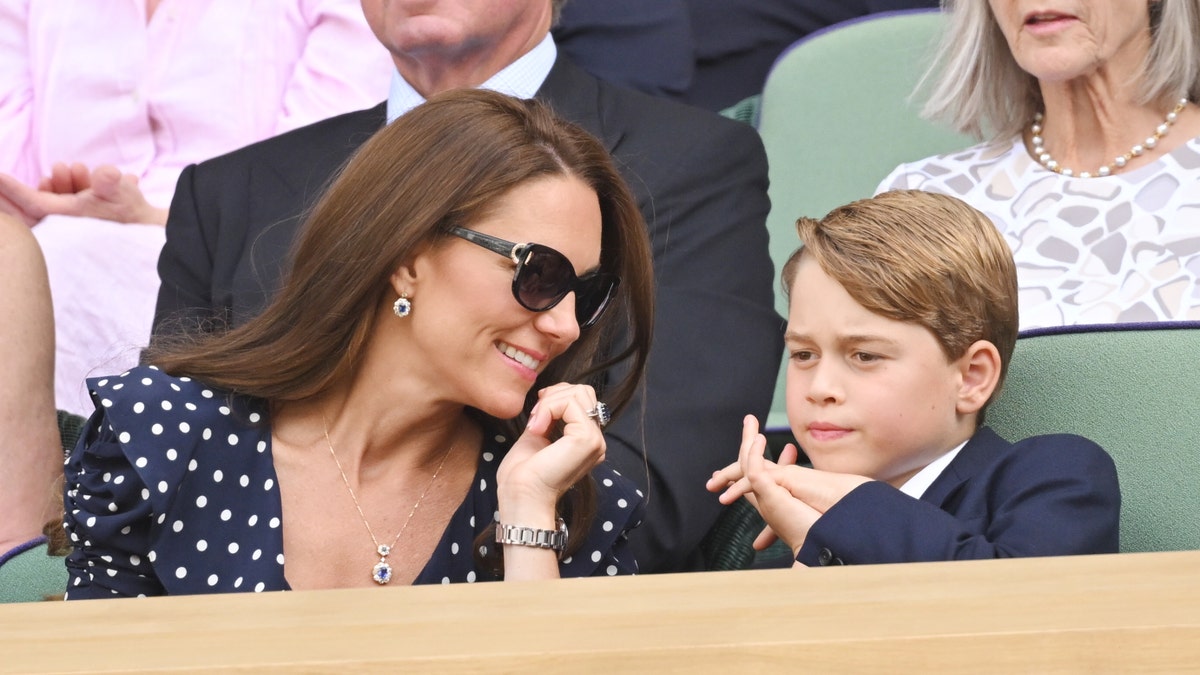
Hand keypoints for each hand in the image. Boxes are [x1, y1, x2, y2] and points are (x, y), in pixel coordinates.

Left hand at [0, 163, 167, 225]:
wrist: (150, 231)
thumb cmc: (132, 210)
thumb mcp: (124, 191)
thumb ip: (111, 182)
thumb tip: (107, 173)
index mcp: (70, 216)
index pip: (33, 203)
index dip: (12, 191)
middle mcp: (64, 223)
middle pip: (29, 209)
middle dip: (14, 193)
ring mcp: (69, 225)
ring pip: (46, 206)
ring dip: (52, 186)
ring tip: (67, 168)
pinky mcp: (78, 223)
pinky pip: (58, 208)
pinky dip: (59, 192)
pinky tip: (73, 175)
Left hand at [496, 383, 606, 521]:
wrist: (521, 495)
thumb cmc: (523, 474)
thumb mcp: (537, 435)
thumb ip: (548, 416)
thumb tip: (549, 396)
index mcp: (586, 440)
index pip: (582, 398)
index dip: (556, 397)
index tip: (535, 414)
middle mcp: (595, 440)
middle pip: (584, 391)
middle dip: (555, 395)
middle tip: (535, 416)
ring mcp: (594, 439)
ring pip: (578, 393)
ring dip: (550, 402)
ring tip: (536, 423)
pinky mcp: (587, 438)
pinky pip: (570, 403)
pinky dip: (548, 409)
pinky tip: (537, 429)